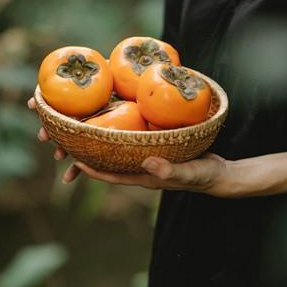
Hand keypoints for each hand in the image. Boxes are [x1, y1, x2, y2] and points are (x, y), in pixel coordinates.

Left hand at [29, 96, 231, 192]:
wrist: (217, 172)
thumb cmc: (203, 175)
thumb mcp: (188, 172)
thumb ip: (170, 170)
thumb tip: (147, 163)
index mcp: (142, 176)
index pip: (110, 174)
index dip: (90, 168)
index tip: (71, 159)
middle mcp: (139, 165)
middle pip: (107, 160)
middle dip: (87, 153)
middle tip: (69, 140)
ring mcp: (146, 154)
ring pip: (117, 147)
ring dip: (100, 137)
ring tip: (84, 121)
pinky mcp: (154, 143)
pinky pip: (132, 135)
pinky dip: (122, 126)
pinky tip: (116, 111)